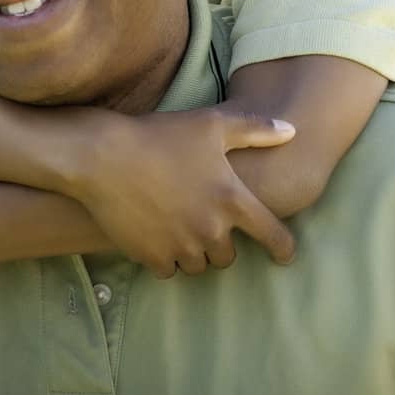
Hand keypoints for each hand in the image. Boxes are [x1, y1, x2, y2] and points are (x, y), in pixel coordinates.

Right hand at [74, 106, 297, 277]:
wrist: (103, 156)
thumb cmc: (160, 135)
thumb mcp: (212, 124)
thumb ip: (255, 129)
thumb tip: (291, 131)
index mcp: (232, 199)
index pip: (271, 234)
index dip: (283, 247)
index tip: (285, 256)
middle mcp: (210, 229)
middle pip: (229, 256)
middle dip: (222, 244)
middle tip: (207, 224)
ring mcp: (180, 246)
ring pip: (198, 266)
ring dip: (195, 253)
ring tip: (181, 228)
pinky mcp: (151, 257)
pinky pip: (169, 270)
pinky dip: (167, 259)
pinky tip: (159, 236)